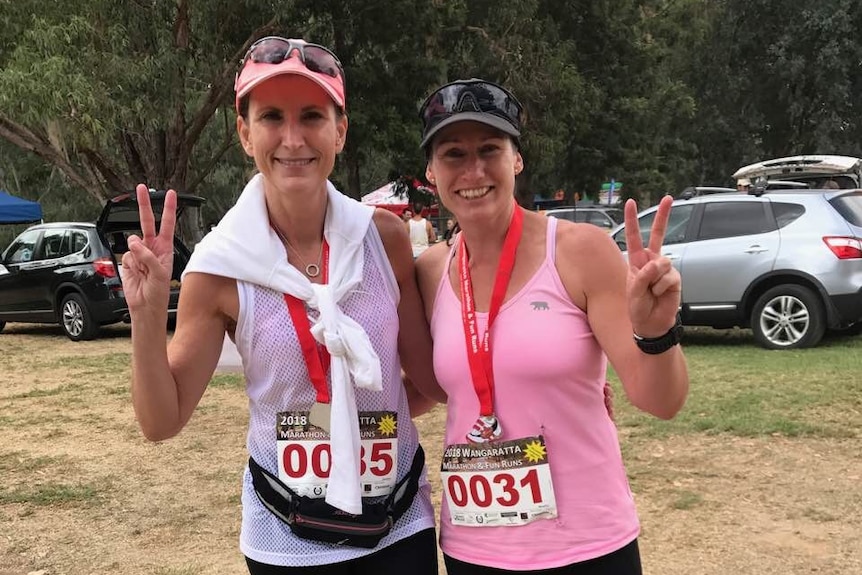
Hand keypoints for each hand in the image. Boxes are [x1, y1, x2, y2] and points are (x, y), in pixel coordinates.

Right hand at [121, 184, 176, 315]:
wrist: (145, 305)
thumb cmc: (159, 292)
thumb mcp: (159, 273)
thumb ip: (148, 256)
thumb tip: (134, 242)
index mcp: (165, 248)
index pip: (167, 224)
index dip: (169, 209)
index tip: (171, 194)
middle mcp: (153, 248)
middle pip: (147, 222)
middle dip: (144, 205)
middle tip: (141, 188)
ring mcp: (140, 254)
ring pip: (133, 242)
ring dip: (138, 255)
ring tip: (144, 270)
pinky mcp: (129, 260)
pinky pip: (127, 254)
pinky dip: (130, 263)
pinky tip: (136, 272)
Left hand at [623, 196, 680, 336]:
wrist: (651, 324)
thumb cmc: (638, 307)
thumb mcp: (633, 291)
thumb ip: (642, 276)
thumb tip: (656, 264)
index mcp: (637, 260)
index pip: (634, 237)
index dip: (632, 220)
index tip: (631, 202)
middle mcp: (651, 261)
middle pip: (658, 234)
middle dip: (664, 215)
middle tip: (669, 197)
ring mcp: (665, 269)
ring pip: (662, 263)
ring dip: (654, 280)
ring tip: (651, 292)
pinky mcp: (675, 279)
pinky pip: (668, 277)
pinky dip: (661, 288)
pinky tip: (660, 295)